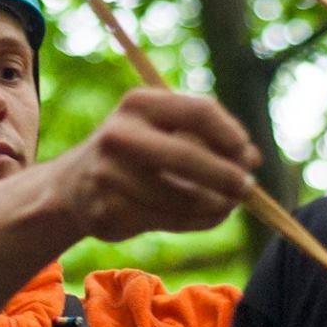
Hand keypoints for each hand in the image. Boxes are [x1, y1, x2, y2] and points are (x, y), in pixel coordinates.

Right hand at [53, 87, 260, 242]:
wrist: (74, 186)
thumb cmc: (135, 152)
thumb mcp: (162, 128)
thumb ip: (206, 137)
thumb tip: (252, 158)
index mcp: (138, 103)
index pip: (199, 111)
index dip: (231, 135)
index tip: (249, 154)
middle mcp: (120, 135)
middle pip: (189, 157)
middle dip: (227, 176)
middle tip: (248, 188)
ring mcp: (110, 175)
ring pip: (184, 198)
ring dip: (217, 206)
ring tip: (227, 205)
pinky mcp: (110, 211)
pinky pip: (171, 222)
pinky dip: (197, 222)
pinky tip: (203, 216)